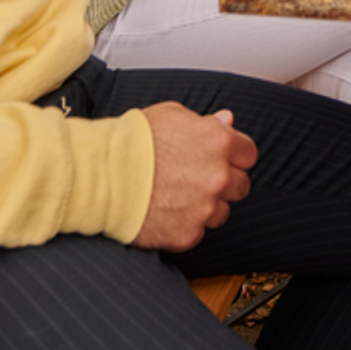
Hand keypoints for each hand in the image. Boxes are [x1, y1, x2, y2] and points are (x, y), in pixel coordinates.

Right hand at [134, 103, 256, 251]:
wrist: (102, 174)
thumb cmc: (133, 141)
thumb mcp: (172, 115)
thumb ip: (206, 122)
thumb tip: (227, 121)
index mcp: (218, 142)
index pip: (248, 154)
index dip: (234, 155)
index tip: (223, 159)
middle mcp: (217, 176)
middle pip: (241, 185)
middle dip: (224, 182)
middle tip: (198, 178)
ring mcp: (204, 208)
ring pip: (221, 212)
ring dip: (206, 206)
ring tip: (179, 196)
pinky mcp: (187, 234)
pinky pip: (198, 232)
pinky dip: (186, 225)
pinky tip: (167, 211)